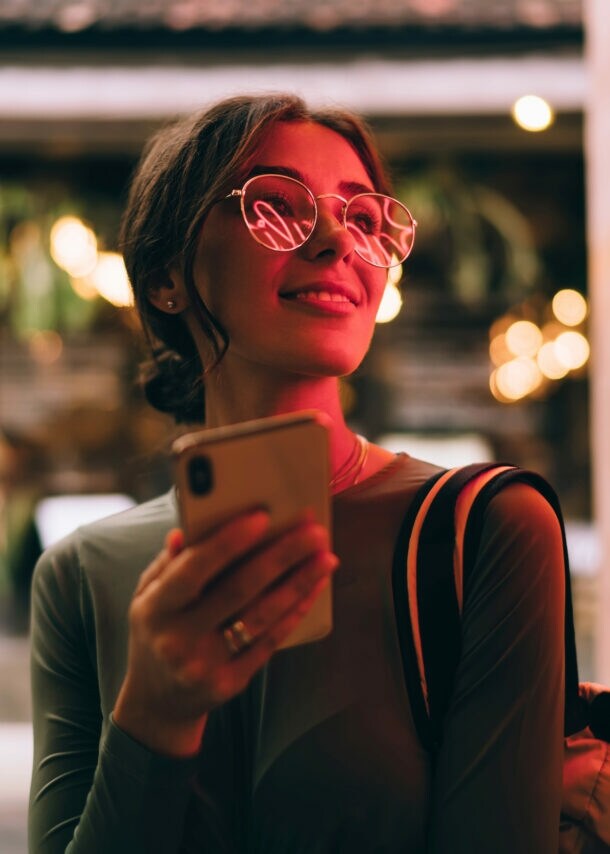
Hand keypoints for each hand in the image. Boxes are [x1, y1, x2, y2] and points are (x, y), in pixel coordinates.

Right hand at [113, 509, 337, 755]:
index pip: (193, 569)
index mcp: (154, 609)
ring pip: (262, 616)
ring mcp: (205, 665)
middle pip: (238, 589)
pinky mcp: (231, 683)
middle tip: (314, 531)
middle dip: (281, 555)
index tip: (262, 516)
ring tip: (326, 557)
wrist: (156, 702)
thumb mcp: (146, 597)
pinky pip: (270, 642)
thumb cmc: (157, 632)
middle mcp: (178, 639)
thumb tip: (190, 528)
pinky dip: (295, 611)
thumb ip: (169, 562)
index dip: (228, 542)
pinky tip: (314, 588)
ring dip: (299, 583)